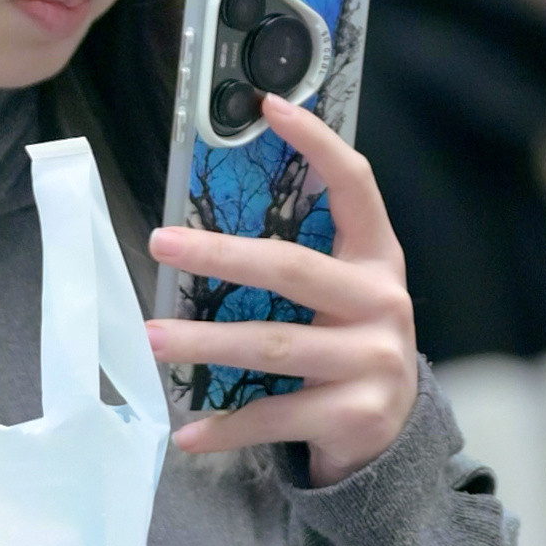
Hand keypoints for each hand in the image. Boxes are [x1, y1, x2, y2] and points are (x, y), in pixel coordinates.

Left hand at [148, 96, 419, 483]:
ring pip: (273, 345)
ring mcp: (373, 361)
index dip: (317, 144)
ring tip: (154, 338)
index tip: (270, 107)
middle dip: (221, 256)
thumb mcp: (341, 299)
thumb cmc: (347, 351)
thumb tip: (203, 233)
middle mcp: (383, 303)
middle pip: (293, 269)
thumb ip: (300, 265)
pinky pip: (274, 415)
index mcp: (378, 259)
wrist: (392, 437)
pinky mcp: (355, 414)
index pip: (355, 186)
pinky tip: (187, 432)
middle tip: (162, 244)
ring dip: (205, 343)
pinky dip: (225, 426)